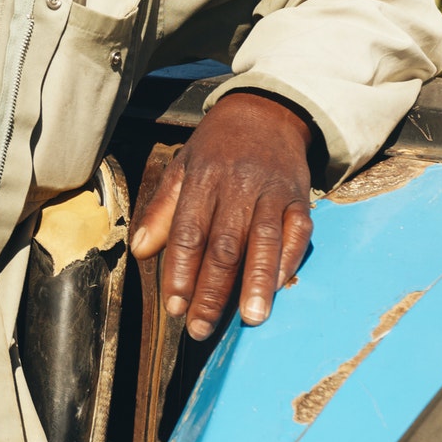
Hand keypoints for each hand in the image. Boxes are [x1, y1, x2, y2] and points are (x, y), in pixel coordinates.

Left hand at [129, 90, 316, 340]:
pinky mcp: (301, 199)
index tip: (174, 307)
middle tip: (201, 328)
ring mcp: (273, 193)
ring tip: (249, 319)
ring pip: (263, 242)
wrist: (267, 112)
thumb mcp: (182, 168)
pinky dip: (288, 261)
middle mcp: (239, 186)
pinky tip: (280, 288)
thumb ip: (162, 210)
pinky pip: (297, 233)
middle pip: (224, 246)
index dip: (180, 273)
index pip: (189, 234)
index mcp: (203, 179)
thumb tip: (141, 251)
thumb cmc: (217, 148)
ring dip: (256, 283)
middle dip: (212, 291)